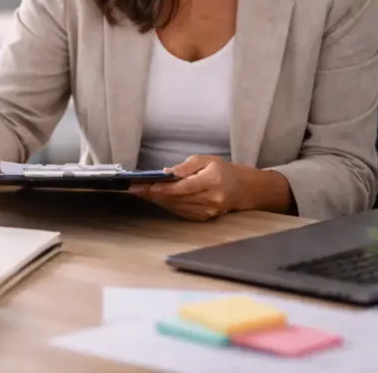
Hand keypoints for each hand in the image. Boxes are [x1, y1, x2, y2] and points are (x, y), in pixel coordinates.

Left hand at [129, 156, 247, 220]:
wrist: (242, 188)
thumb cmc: (223, 170)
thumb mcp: (206, 160)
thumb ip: (186, 166)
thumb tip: (166, 173)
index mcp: (211, 181)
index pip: (180, 187)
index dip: (159, 187)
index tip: (141, 185)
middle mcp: (210, 199)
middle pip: (175, 198)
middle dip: (153, 194)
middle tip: (134, 188)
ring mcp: (207, 212)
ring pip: (176, 206)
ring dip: (157, 200)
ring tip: (141, 192)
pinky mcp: (204, 218)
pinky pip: (180, 212)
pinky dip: (167, 205)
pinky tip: (157, 198)